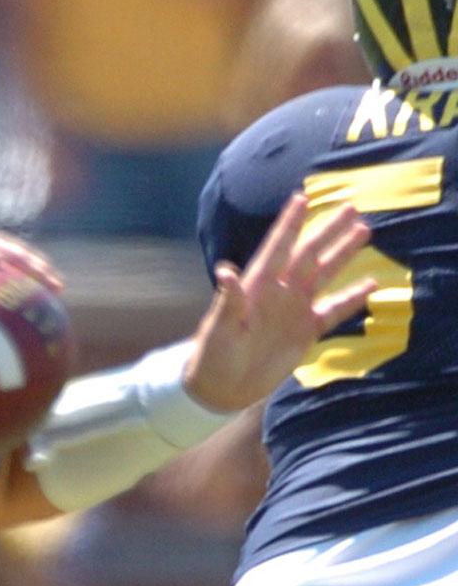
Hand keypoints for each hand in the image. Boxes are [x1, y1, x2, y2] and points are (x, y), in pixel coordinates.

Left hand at [184, 192, 374, 412]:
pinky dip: (352, 298)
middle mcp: (279, 292)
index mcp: (256, 286)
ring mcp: (295, 309)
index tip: (301, 197)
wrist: (223, 388)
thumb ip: (227, 300)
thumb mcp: (218, 328)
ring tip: (363, 231)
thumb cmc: (212, 355)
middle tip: (351, 206)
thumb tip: (224, 271)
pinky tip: (372, 283)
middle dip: (328, 231)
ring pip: (324, 274)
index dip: (288, 224)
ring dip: (343, 254)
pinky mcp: (307, 331)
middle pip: (308, 254)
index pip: (276, 248)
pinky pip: (334, 310)